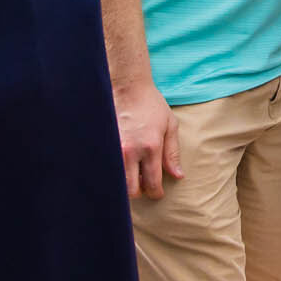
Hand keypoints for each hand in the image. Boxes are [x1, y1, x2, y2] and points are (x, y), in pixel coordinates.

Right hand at [114, 78, 180, 199]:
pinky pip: (106, 168)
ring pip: (116, 182)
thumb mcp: (170, 126)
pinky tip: (119, 166)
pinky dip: (113, 172)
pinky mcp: (103, 145)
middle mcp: (130, 151)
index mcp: (151, 147)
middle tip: (143, 185)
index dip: (156, 193)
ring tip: (131, 176)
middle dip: (139, 192)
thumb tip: (178, 176)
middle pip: (131, 190)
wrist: (128, 87)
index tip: (157, 193)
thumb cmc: (151, 105)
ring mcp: (114, 149)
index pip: (152, 183)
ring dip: (124, 184)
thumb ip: (173, 153)